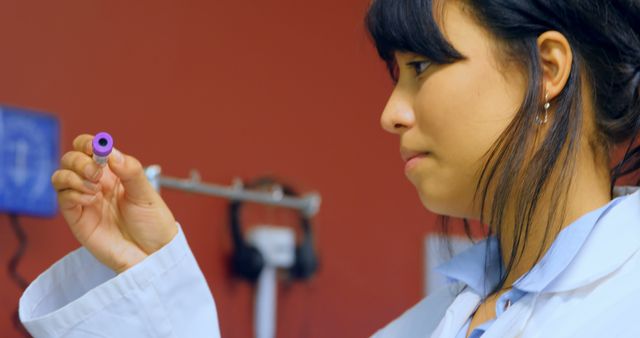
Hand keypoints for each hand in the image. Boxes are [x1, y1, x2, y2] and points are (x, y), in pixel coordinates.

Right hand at [51, 134, 176, 273]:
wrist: (153, 255)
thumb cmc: (153, 224)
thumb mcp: (147, 194)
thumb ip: (131, 171)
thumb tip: (112, 152)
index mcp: (114, 173)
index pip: (90, 149)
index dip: (88, 143)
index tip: (95, 147)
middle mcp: (96, 184)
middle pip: (71, 160)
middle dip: (79, 160)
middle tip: (96, 173)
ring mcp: (85, 200)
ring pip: (61, 177)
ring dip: (73, 176)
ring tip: (94, 189)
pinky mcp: (78, 219)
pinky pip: (63, 198)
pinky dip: (72, 193)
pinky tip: (90, 200)